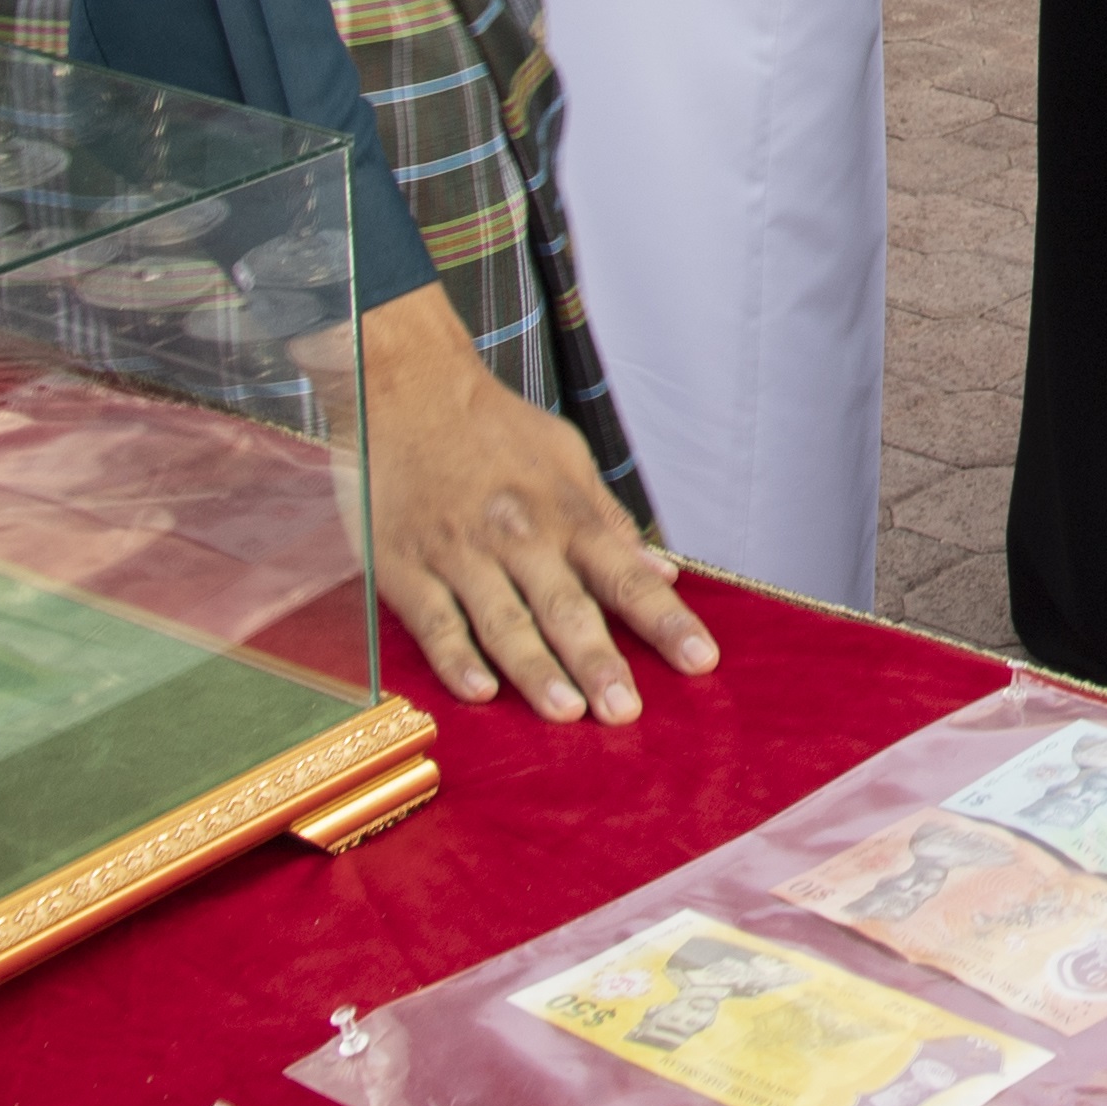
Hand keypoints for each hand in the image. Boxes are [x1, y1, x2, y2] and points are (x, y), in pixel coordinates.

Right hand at [355, 285, 715, 724]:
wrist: (405, 391)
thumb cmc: (493, 429)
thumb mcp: (566, 456)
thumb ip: (610, 519)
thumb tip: (664, 570)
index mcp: (565, 513)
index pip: (627, 576)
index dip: (666, 620)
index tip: (701, 661)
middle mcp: (519, 537)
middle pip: (567, 608)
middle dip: (600, 661)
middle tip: (626, 712)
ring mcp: (461, 555)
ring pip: (504, 622)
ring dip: (536, 670)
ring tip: (566, 714)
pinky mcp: (407, 570)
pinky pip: (434, 622)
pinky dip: (456, 658)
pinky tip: (479, 692)